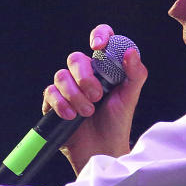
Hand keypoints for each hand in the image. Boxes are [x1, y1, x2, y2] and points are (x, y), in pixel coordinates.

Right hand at [42, 25, 147, 171]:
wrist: (102, 150)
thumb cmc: (117, 123)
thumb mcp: (130, 97)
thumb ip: (135, 73)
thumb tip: (131, 51)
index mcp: (103, 68)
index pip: (100, 39)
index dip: (98, 35)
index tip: (98, 46)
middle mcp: (84, 74)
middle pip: (75, 58)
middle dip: (85, 77)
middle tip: (97, 96)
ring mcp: (67, 88)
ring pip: (61, 75)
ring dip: (75, 95)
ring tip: (87, 112)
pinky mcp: (53, 103)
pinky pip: (50, 92)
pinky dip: (61, 103)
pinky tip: (71, 116)